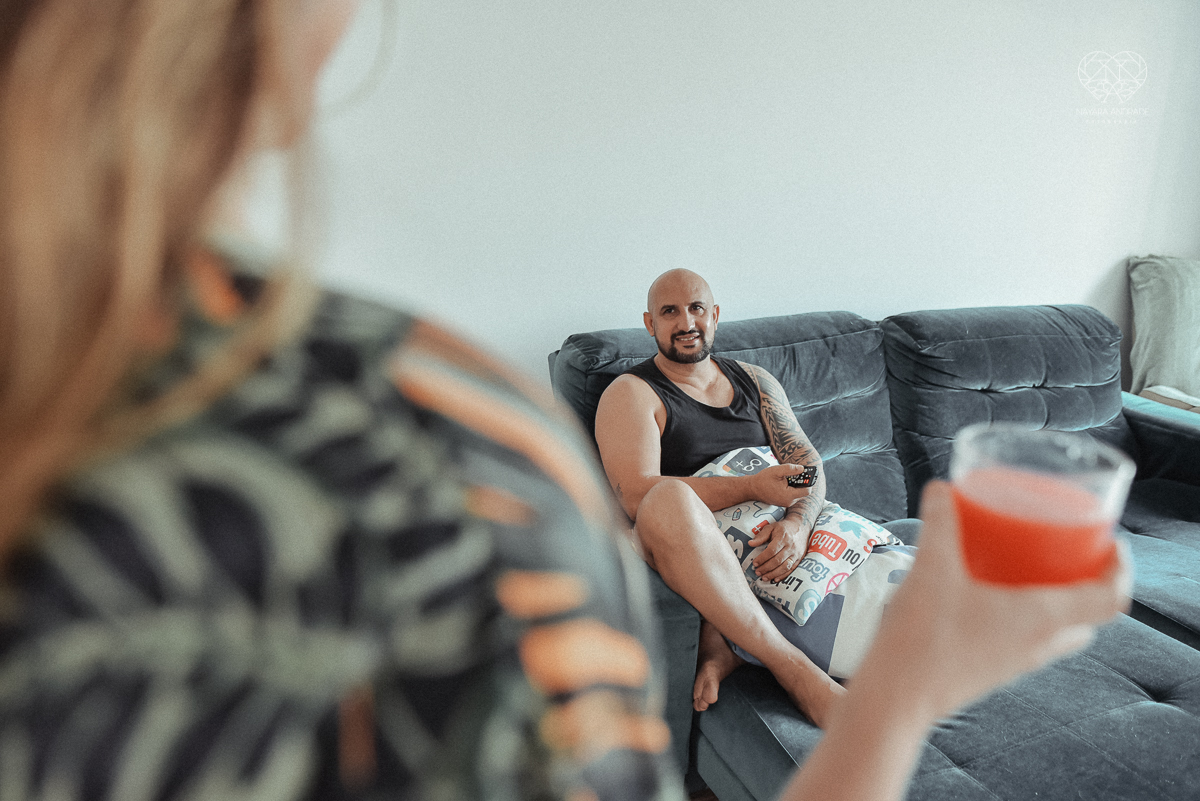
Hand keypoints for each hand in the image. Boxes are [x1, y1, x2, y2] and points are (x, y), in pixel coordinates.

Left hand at [748, 516, 808, 581]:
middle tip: (757, 572)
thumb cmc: (783, 528)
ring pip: (784, 567)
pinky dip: (783, 575)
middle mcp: (790, 546)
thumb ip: (761, 536)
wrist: (801, 527)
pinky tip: (775, 579)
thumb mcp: (771, 527)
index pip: (771, 550)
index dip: (762, 558)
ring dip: (773, 574)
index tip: (755, 563)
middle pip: (777, 560)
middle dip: (766, 568)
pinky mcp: (800, 559)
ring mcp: (796, 553)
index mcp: (782, 537)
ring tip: (764, 578)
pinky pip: (791, 569)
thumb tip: (750, 543)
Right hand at [750, 464, 814, 508]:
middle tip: (796, 474)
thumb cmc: (763, 480)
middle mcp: (789, 502)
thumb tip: (802, 468)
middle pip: (803, 492)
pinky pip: (791, 496)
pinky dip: (791, 489)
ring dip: (795, 486)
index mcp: (789, 495)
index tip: (807, 474)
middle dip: (801, 483)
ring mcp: (785, 503)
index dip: (809, 482)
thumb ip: (791, 469)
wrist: (752, 489)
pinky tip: (784, 483)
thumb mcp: (777, 471)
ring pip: (797, 494)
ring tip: (787, 478)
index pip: (807, 491)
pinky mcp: (782, 503)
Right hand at [862, 481, 1132, 720]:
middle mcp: (1038, 643)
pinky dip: (1029, 615)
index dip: (1120, 569)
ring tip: (1032, 569)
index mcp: (1041, 618)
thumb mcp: (931, 568)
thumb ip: (940, 524)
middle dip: (1089, 582)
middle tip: (1071, 551)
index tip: (1113, 543)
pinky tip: (990, 594)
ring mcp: (1018, 661)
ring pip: (1060, 630)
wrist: (896, 698)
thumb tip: (942, 490)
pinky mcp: (995, 668)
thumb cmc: (922, 639)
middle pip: (1089, 615)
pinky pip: (1030, 639)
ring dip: (1060, 601)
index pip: (1110, 598)